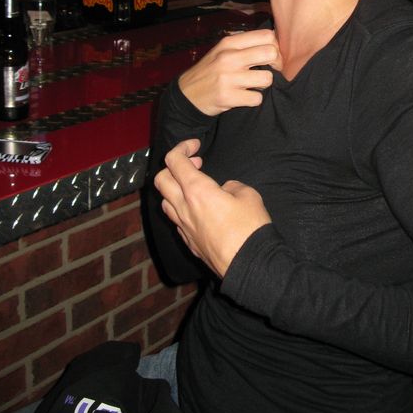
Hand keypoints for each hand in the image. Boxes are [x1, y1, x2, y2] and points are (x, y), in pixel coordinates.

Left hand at [155, 138, 271, 276]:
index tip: (196, 146)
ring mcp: (183, 227)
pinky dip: (183, 209)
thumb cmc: (251, 228)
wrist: (250, 265)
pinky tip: (200, 210)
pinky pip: (176, 220)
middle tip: (197, 165)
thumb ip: (232, 186)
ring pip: (165, 201)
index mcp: (197, 191)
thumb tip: (224, 190)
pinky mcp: (188, 243)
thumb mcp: (248, 195)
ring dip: (176, 189)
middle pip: (161, 180)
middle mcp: (184, 208)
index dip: (182, 147)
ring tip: (196, 188)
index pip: (174, 161)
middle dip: (174, 167)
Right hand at [178, 29, 281, 114]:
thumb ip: (245, 45)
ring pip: (267, 78)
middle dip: (276, 64)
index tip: (271, 57)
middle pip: (271, 53)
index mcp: (229, 43)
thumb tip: (275, 43)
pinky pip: (257, 98)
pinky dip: (253, 99)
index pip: (266, 36)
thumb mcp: (222, 50)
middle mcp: (228, 57)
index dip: (275, 47)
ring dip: (263, 85)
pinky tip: (243, 97)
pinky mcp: (228, 97)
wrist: (187, 94)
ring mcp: (228, 77)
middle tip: (268, 71)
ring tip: (251, 85)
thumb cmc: (211, 71)